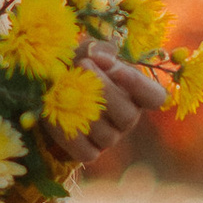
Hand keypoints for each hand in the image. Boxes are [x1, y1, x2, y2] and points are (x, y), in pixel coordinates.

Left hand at [38, 55, 165, 175]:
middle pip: (128, 116)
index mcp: (135, 93)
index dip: (139, 85)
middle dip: (104, 91)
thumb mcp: (87, 51)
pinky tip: (53, 113)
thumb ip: (98, 50)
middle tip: (82, 65)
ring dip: (83, 110)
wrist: (47, 89)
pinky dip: (67, 133)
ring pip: (107, 135)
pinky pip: (85, 151)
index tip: (116, 68)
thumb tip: (99, 57)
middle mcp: (126, 118)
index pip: (155, 97)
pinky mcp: (89, 152)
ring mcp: (109, 137)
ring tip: (62, 86)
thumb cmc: (75, 67)